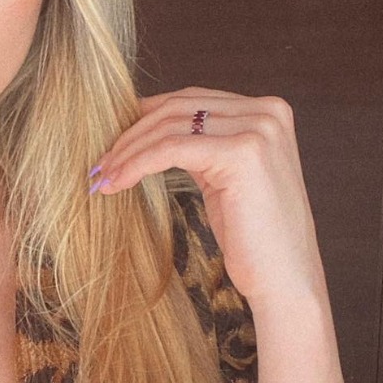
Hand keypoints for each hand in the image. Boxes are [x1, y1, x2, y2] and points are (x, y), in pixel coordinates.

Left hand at [91, 87, 345, 382]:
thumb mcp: (222, 177)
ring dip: (126, 152)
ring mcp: (258, 128)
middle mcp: (266, 112)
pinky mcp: (242, 152)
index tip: (112, 145)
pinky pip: (170, 150)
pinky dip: (136, 165)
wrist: (285, 280)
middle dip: (130, 135)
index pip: (190, 101)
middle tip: (98, 164)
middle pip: (177, 108)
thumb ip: (199, 145)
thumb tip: (144, 129)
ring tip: (100, 177)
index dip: (145, 120)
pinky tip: (115, 184)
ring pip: (168, 128)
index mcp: (266, 111)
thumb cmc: (252, 237)